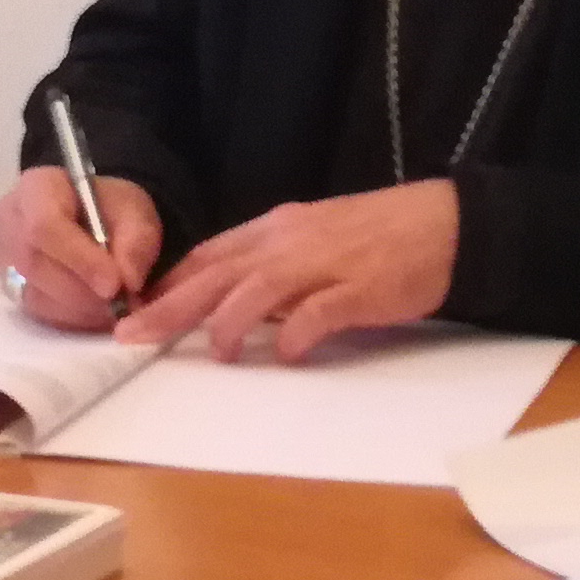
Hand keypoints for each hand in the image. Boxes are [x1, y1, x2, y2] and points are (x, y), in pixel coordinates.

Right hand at [0, 168, 164, 330]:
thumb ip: (135, 242)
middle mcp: (8, 220)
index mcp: (36, 187)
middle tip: (121, 301)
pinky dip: (72, 317)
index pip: (44, 225)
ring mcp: (3, 257)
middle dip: (82, 291)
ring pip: (34, 294)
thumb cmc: (112, 208)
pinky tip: (95, 310)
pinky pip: (37, 311)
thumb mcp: (135, 212)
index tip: (115, 284)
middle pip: (34, 264)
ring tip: (114, 306)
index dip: (79, 259)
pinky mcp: (9, 287)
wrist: (97, 219)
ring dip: (80, 309)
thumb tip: (127, 281)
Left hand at [122, 181, 456, 363]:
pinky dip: (297, 333)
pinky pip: (320, 311)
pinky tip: (286, 354)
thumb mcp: (315, 241)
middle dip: (172, 305)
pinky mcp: (361, 288)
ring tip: (213, 353)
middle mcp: (292, 241)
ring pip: (259, 288)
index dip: (171, 283)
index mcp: (278, 229)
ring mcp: (326, 263)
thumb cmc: (381, 237)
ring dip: (228, 321)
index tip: (137, 310)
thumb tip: (235, 307)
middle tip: (133, 335)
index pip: (211, 254)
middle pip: (219, 273)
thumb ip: (274, 270)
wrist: (446, 224)